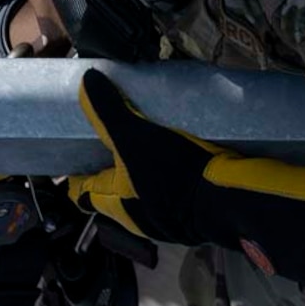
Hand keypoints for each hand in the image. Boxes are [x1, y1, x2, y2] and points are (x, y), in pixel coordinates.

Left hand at [68, 68, 304, 286]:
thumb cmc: (174, 171)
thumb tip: (86, 80)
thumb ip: (109, 111)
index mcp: (114, 202)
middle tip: (112, 146)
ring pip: (141, 203)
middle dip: (108, 178)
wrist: (229, 202)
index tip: (75, 155)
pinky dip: (168, 189)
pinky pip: (171, 205)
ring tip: (147, 153)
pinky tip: (180, 169)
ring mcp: (165, 225)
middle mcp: (135, 219)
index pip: (81, 193)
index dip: (75, 175)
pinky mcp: (192, 222)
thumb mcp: (135, 135)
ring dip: (139, 184)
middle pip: (110, 199)